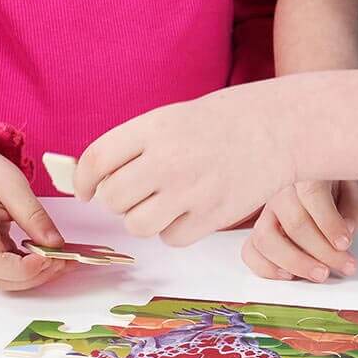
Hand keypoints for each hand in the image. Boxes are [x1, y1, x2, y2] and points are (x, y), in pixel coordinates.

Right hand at [0, 138, 71, 290]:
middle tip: (64, 262)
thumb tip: (55, 244)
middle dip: (34, 276)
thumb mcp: (15, 187)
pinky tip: (44, 258)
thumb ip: (35, 217)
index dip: (25, 268)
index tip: (52, 259)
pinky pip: (0, 270)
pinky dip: (24, 269)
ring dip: (31, 276)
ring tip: (59, 262)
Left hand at [75, 82, 293, 245]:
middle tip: (135, 193)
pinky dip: (174, 230)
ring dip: (143, 218)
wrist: (275, 127)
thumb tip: (89, 180)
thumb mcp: (170, 119)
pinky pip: (170, 238)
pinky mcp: (212, 216)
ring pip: (137, 225)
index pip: (95, 162)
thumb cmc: (219, 123)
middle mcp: (168, 160)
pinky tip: (190, 209)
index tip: (86, 190)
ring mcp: (191, 190)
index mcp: (153, 128)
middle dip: (117, 201)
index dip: (82, 181)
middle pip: (112, 199)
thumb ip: (132, 146)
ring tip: (164, 201)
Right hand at [242, 180, 357, 281]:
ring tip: (320, 274)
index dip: (329, 223)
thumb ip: (353, 208)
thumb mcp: (352, 190)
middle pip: (293, 222)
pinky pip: (250, 251)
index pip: (312, 194)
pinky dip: (267, 268)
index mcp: (305, 174)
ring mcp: (266, 212)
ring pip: (266, 238)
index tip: (345, 243)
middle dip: (322, 250)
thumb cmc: (332, 187)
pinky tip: (290, 275)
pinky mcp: (259, 231)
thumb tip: (346, 230)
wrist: (314, 182)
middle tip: (344, 265)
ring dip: (295, 262)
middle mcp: (280, 191)